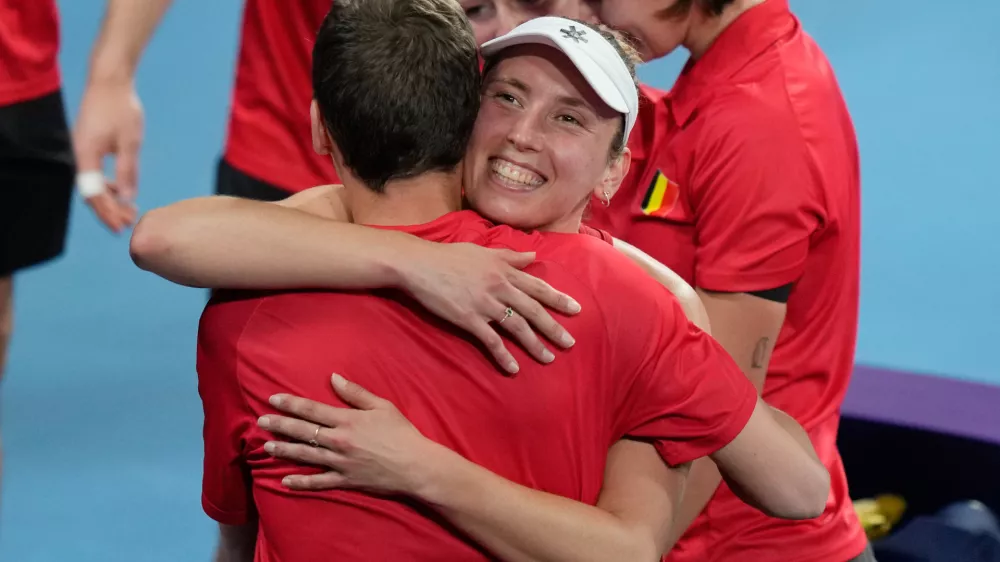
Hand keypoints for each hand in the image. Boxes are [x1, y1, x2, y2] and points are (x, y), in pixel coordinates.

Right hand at [73, 78, 143, 232]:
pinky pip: (94, 173)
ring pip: (92, 183)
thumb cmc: (121, 109)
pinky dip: (107, 184)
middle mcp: (79, 155)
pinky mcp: (88, 145)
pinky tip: (121, 191)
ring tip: (127, 210)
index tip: (121, 226)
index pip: (94, 194)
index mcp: (86, 156)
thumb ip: (128, 171)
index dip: (107, 213)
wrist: (109, 82)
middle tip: (128, 223)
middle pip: (91, 192)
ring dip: (109, 198)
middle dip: (109, 210)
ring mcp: (82, 150)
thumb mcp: (130, 142)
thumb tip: (128, 198)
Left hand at [259, 374, 439, 495]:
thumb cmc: (402, 433)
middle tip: (260, 422)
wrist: (415, 465)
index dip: (290, 403)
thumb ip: (355, 393)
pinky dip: (301, 482)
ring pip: (305, 455)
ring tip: (266, 447)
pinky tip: (285, 481)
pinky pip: (318, 482)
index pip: (311, 409)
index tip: (273, 399)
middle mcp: (338, 440)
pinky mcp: (345, 480)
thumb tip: (333, 378)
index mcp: (347, 420)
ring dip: (284, 451)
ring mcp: (340, 462)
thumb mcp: (382, 406)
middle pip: (303, 431)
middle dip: (280, 425)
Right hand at [397, 241, 580, 373]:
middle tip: (570, 343)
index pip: (537, 286)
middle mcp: (500, 287)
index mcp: (504, 270)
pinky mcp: (469, 319)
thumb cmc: (449, 256)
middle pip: (533, 310)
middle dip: (554, 327)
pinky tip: (514, 369)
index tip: (576, 310)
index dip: (558, 298)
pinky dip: (504, 356)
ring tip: (549, 359)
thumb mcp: (483, 251)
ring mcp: (485, 304)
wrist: (419, 264)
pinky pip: (491, 341)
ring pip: (517, 327)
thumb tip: (533, 256)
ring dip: (535, 345)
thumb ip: (510, 256)